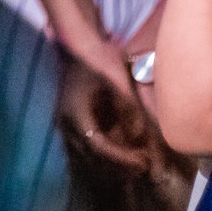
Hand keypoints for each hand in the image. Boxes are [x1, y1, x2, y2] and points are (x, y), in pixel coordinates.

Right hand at [55, 50, 152, 172]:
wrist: (78, 44)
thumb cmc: (98, 58)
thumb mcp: (117, 80)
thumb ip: (128, 108)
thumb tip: (138, 136)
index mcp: (76, 114)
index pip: (98, 146)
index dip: (122, 157)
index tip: (144, 160)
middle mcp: (67, 124)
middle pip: (92, 158)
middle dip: (119, 166)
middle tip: (145, 165)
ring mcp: (66, 126)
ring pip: (87, 158)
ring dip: (111, 165)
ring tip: (137, 163)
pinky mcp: (71, 125)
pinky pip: (86, 150)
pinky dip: (104, 157)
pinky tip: (123, 154)